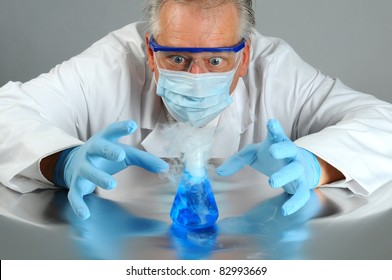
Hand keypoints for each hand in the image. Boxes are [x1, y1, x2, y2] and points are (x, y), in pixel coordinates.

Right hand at [54, 120, 168, 219]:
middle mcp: (91, 152)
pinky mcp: (76, 184)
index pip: (112, 131)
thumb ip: (144, 159)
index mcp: (105, 140)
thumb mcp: (125, 154)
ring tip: (112, 184)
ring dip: (98, 177)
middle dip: (108, 150)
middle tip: (120, 154)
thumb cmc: (107, 157)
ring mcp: (82, 167)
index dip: (121, 128)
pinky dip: (78, 205)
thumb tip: (166, 168)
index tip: (132, 125)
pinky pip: (75, 195)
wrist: (74, 163)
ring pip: (88, 171)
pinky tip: (85, 215)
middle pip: (98, 148)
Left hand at [216, 119, 320, 215]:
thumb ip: (237, 161)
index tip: (271, 122)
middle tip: (272, 152)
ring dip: (285, 175)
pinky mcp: (303, 185)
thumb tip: (219, 172)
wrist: (300, 167)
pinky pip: (302, 194)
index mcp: (278, 143)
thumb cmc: (272, 158)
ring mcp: (298, 169)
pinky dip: (295, 202)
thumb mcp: (253, 155)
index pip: (277, 134)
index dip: (275, 129)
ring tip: (271, 181)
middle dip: (282, 150)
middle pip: (289, 149)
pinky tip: (285, 210)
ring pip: (295, 170)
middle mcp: (291, 154)